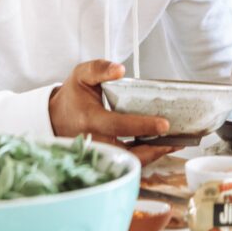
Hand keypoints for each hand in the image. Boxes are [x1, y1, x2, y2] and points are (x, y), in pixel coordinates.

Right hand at [49, 59, 179, 164]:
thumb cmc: (73, 95)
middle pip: (126, 152)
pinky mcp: (102, 158)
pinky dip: (144, 157)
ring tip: (174, 144)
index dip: (142, 126)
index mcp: (89, 118)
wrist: (55, 117)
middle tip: (176, 141)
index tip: (164, 124)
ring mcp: (97, 152)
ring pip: (127, 161)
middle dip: (153, 149)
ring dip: (152, 155)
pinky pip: (124, 162)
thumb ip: (99, 68)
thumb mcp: (82, 75)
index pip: (118, 126)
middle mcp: (93, 140)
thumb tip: (119, 69)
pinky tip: (160, 147)